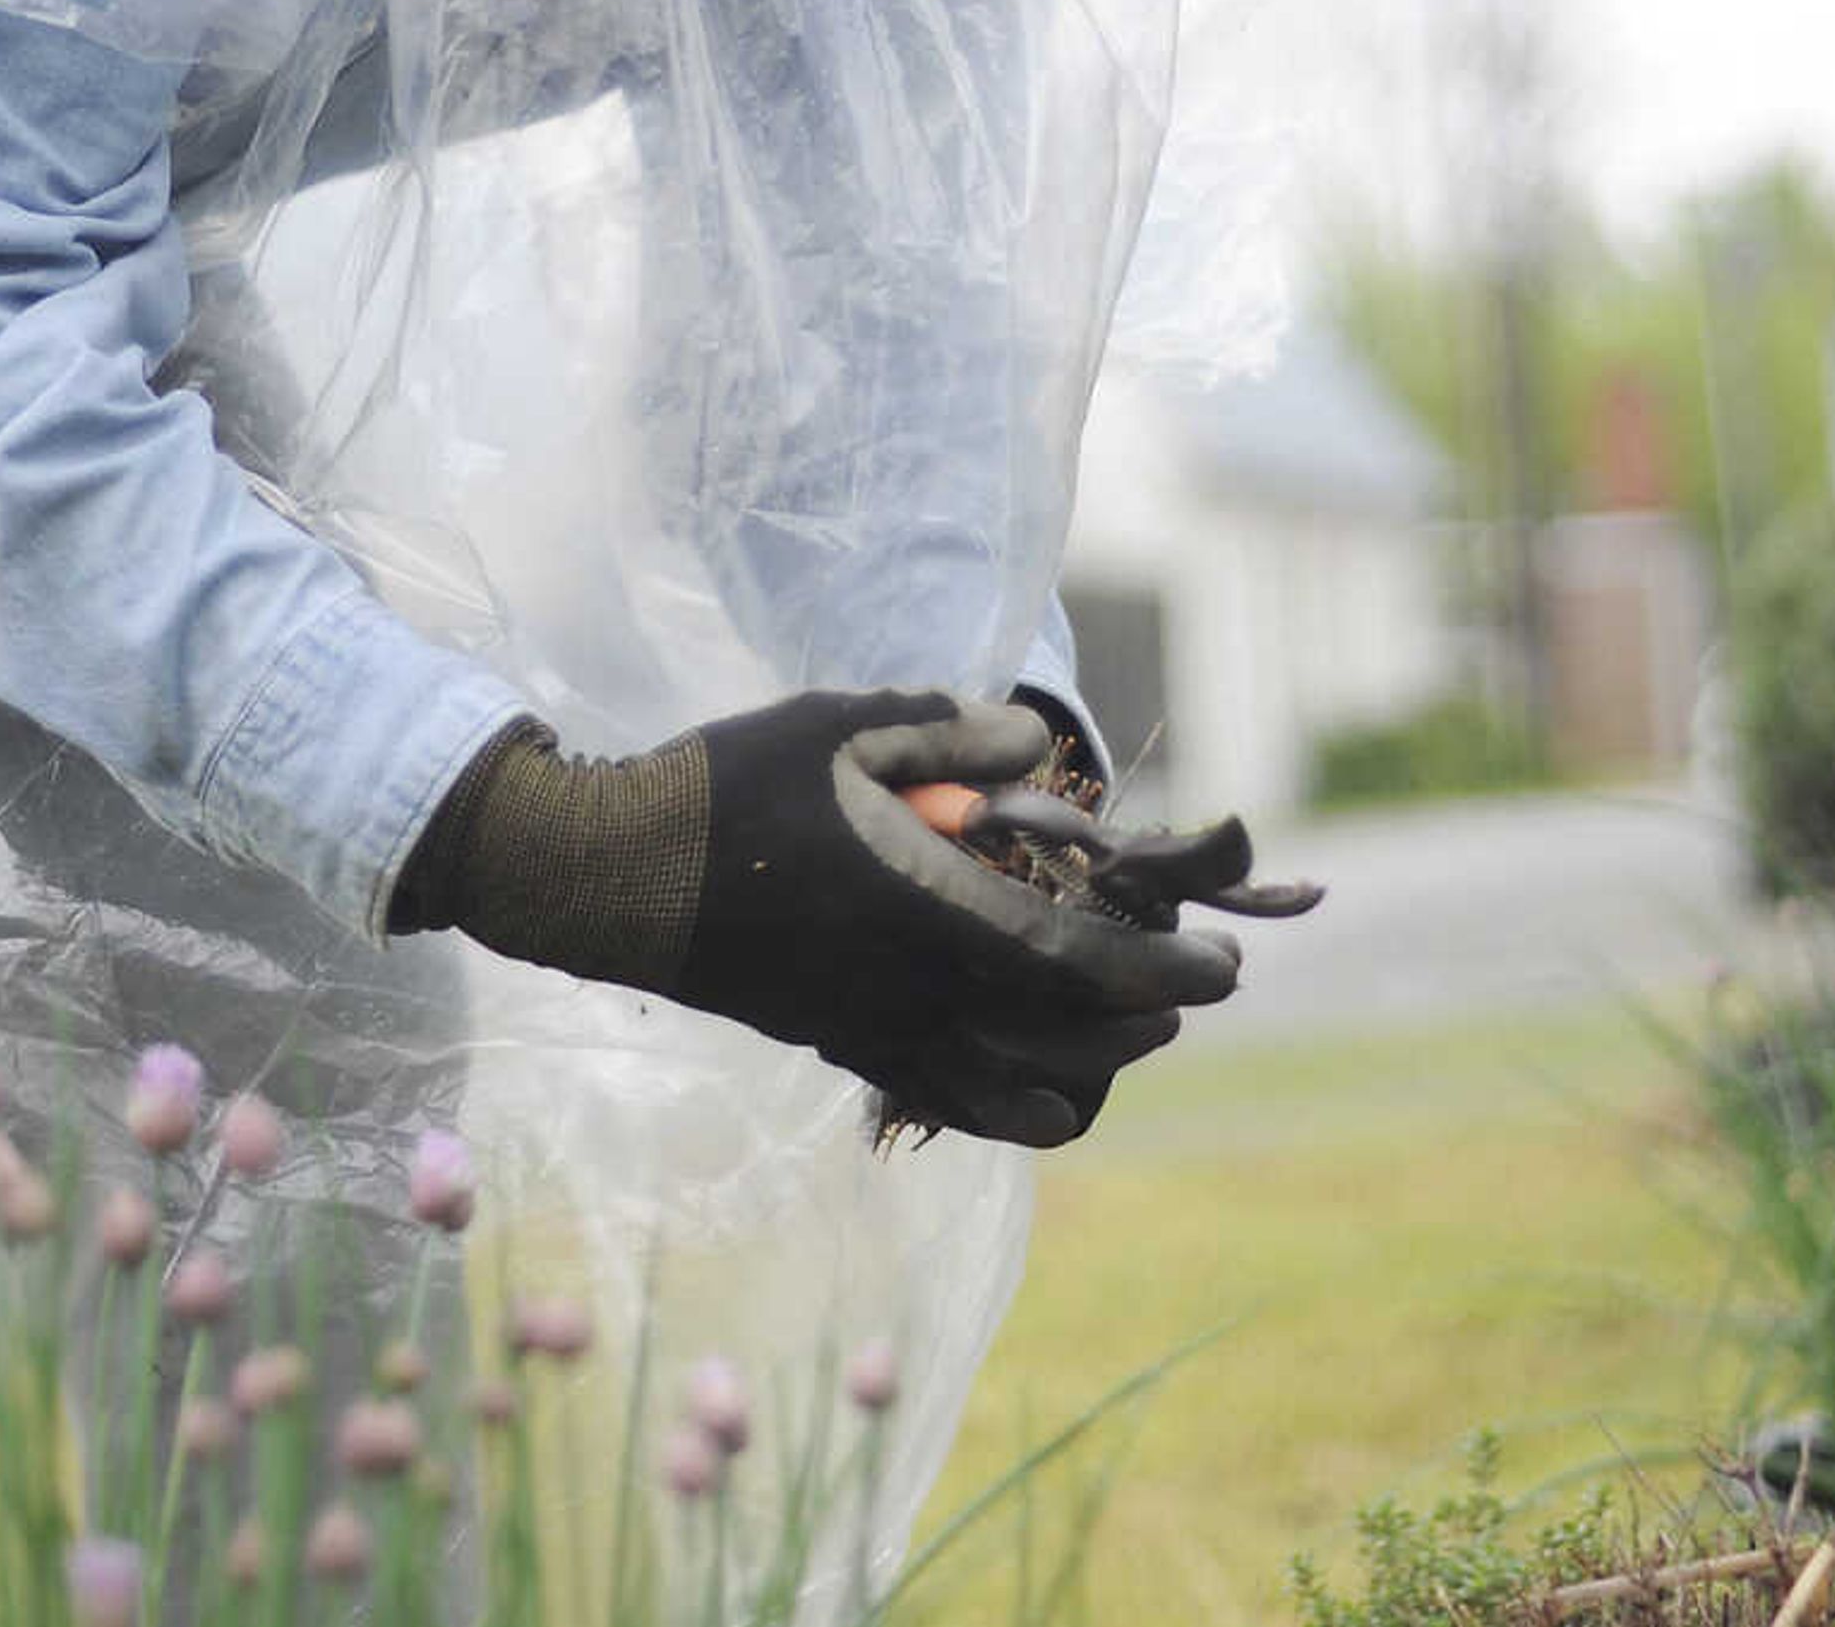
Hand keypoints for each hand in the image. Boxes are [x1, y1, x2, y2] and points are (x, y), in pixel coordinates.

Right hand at [394, 691, 1240, 1144]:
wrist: (613, 877)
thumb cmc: (731, 789)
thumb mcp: (843, 729)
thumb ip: (951, 733)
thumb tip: (1039, 747)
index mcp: (922, 913)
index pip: (1072, 961)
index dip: (1158, 970)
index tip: (1220, 967)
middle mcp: (907, 992)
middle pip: (1057, 1036)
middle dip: (1143, 1018)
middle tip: (1199, 989)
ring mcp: (870, 1031)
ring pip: (1005, 1086)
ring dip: (1084, 1068)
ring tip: (1132, 1043)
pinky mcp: (835, 1045)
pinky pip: (941, 1098)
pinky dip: (1003, 1105)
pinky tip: (1035, 1095)